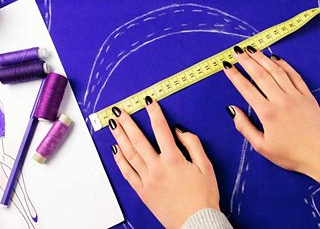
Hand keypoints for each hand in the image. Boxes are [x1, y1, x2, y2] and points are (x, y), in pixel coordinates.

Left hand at [109, 98, 219, 228]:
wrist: (195, 222)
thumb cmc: (203, 197)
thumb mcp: (206, 167)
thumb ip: (193, 145)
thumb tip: (179, 131)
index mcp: (173, 160)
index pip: (160, 130)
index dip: (154, 113)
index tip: (148, 102)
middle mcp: (157, 168)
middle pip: (138, 140)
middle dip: (128, 123)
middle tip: (119, 111)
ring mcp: (147, 180)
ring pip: (130, 155)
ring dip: (120, 138)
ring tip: (113, 125)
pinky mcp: (143, 191)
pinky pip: (127, 173)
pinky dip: (120, 161)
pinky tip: (115, 151)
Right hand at [223, 46, 319, 182]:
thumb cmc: (289, 154)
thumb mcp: (261, 146)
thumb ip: (244, 126)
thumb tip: (232, 109)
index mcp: (267, 113)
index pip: (246, 88)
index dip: (235, 75)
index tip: (227, 65)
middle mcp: (281, 100)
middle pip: (260, 75)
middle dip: (246, 61)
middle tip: (237, 51)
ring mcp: (296, 96)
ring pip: (277, 71)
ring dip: (263, 58)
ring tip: (252, 49)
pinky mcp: (308, 96)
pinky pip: (294, 75)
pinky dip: (284, 65)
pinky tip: (275, 58)